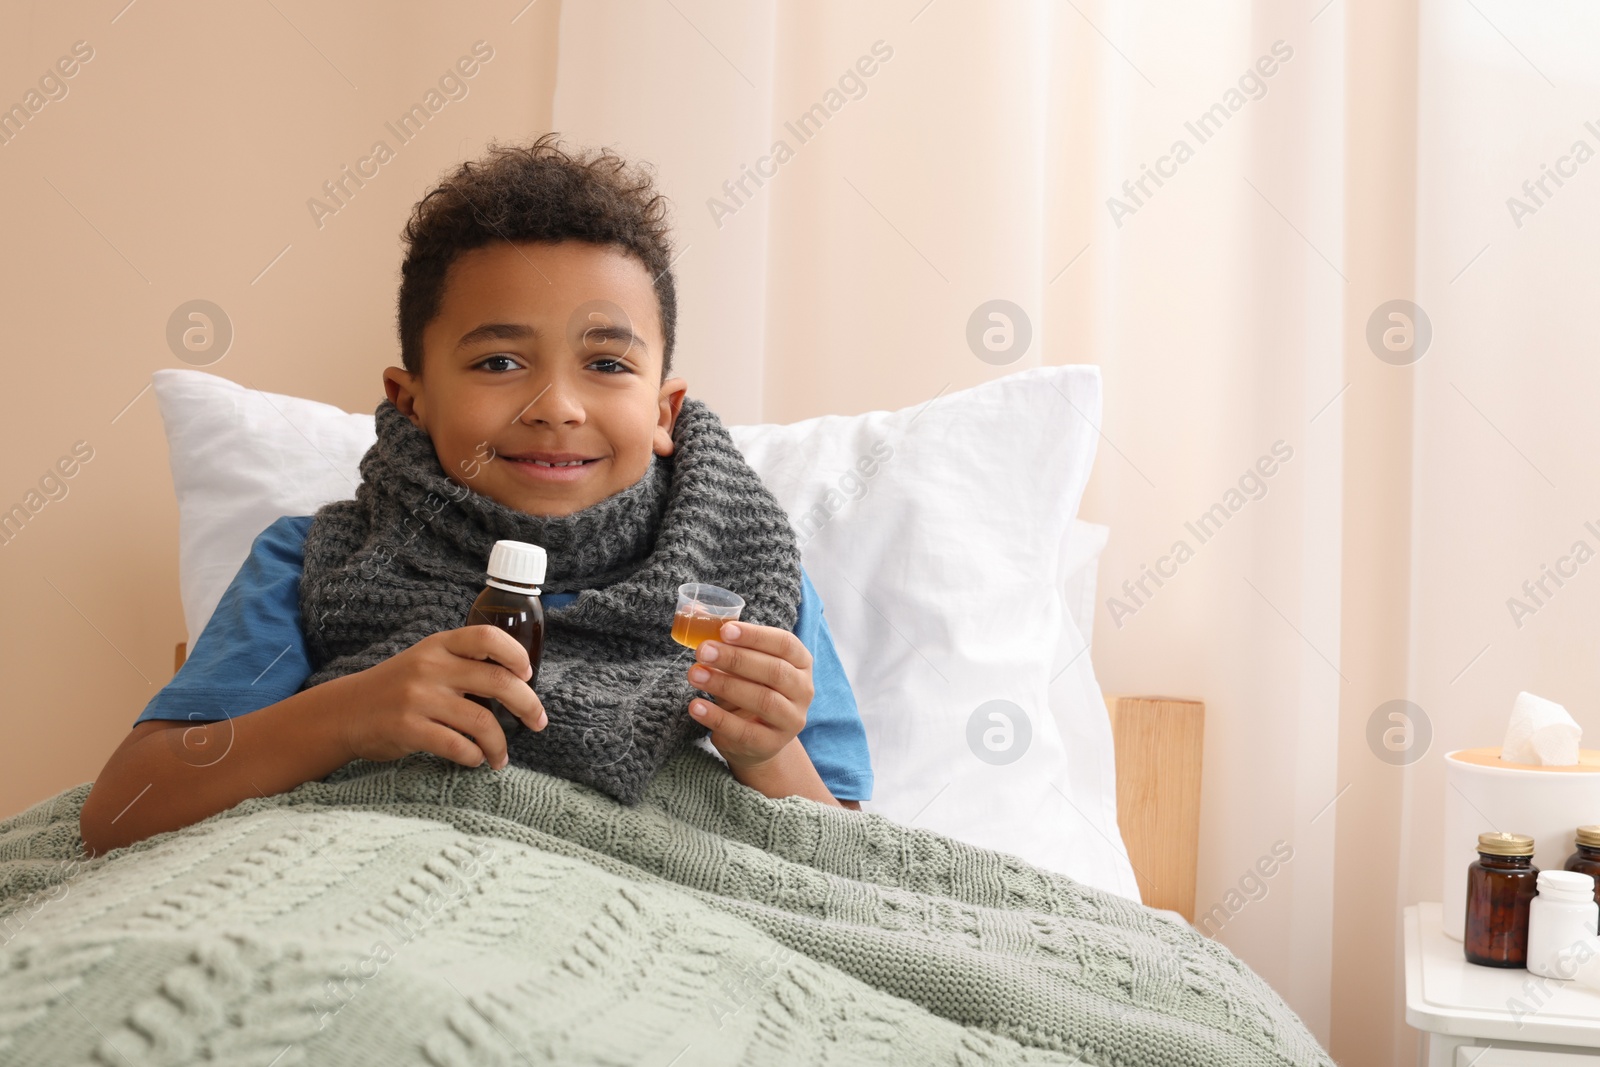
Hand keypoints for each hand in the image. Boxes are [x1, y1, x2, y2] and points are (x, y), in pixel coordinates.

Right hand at [337, 625, 546, 770]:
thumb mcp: (426, 661)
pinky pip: (457, 746)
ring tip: (501, 757)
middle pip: (497, 680)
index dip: (515, 654)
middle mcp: (430, 667)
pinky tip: (475, 760)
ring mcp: (418, 698)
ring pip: (482, 722)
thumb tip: (517, 682)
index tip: (528, 675)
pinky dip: (474, 756)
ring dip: (500, 744)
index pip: (486, 637)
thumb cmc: (396, 688)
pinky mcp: (408, 729)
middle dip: (527, 705)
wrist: (344, 712)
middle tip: (538, 722)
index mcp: (439, 645)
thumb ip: (462, 663)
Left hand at [685, 621, 812, 772]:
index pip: (785, 644)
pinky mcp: (771, 745)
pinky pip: (744, 731)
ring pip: (763, 700)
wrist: (758, 740)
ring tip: (695, 674)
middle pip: (774, 671)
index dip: (756, 636)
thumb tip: (700, 616)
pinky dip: (717, 718)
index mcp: (801, 663)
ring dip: (725, 685)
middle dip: (736, 659)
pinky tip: (695, 706)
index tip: (724, 630)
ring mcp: (791, 720)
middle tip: (703, 651)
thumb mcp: (744, 666)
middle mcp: (803, 690)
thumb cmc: (750, 690)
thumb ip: (730, 645)